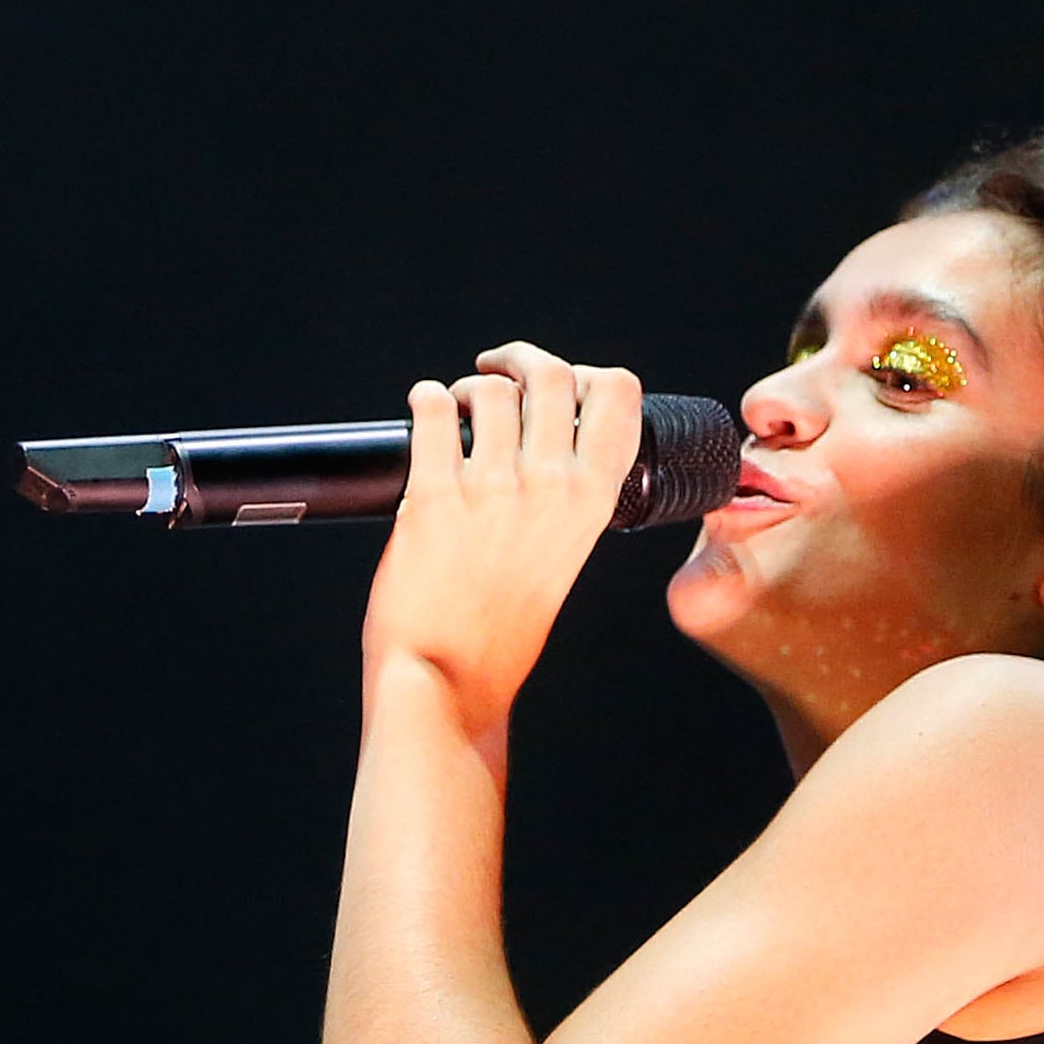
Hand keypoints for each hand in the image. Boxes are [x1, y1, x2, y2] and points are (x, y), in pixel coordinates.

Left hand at [358, 341, 644, 730]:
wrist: (450, 682)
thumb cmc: (499, 636)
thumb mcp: (559, 561)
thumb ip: (561, 505)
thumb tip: (539, 452)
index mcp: (591, 504)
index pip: (618, 399)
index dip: (589, 375)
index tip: (563, 379)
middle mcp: (549, 488)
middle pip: (555, 376)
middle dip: (523, 360)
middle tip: (499, 370)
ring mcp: (492, 489)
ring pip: (492, 390)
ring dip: (470, 387)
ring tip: (456, 406)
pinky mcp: (433, 495)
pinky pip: (434, 412)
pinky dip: (427, 399)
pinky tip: (424, 407)